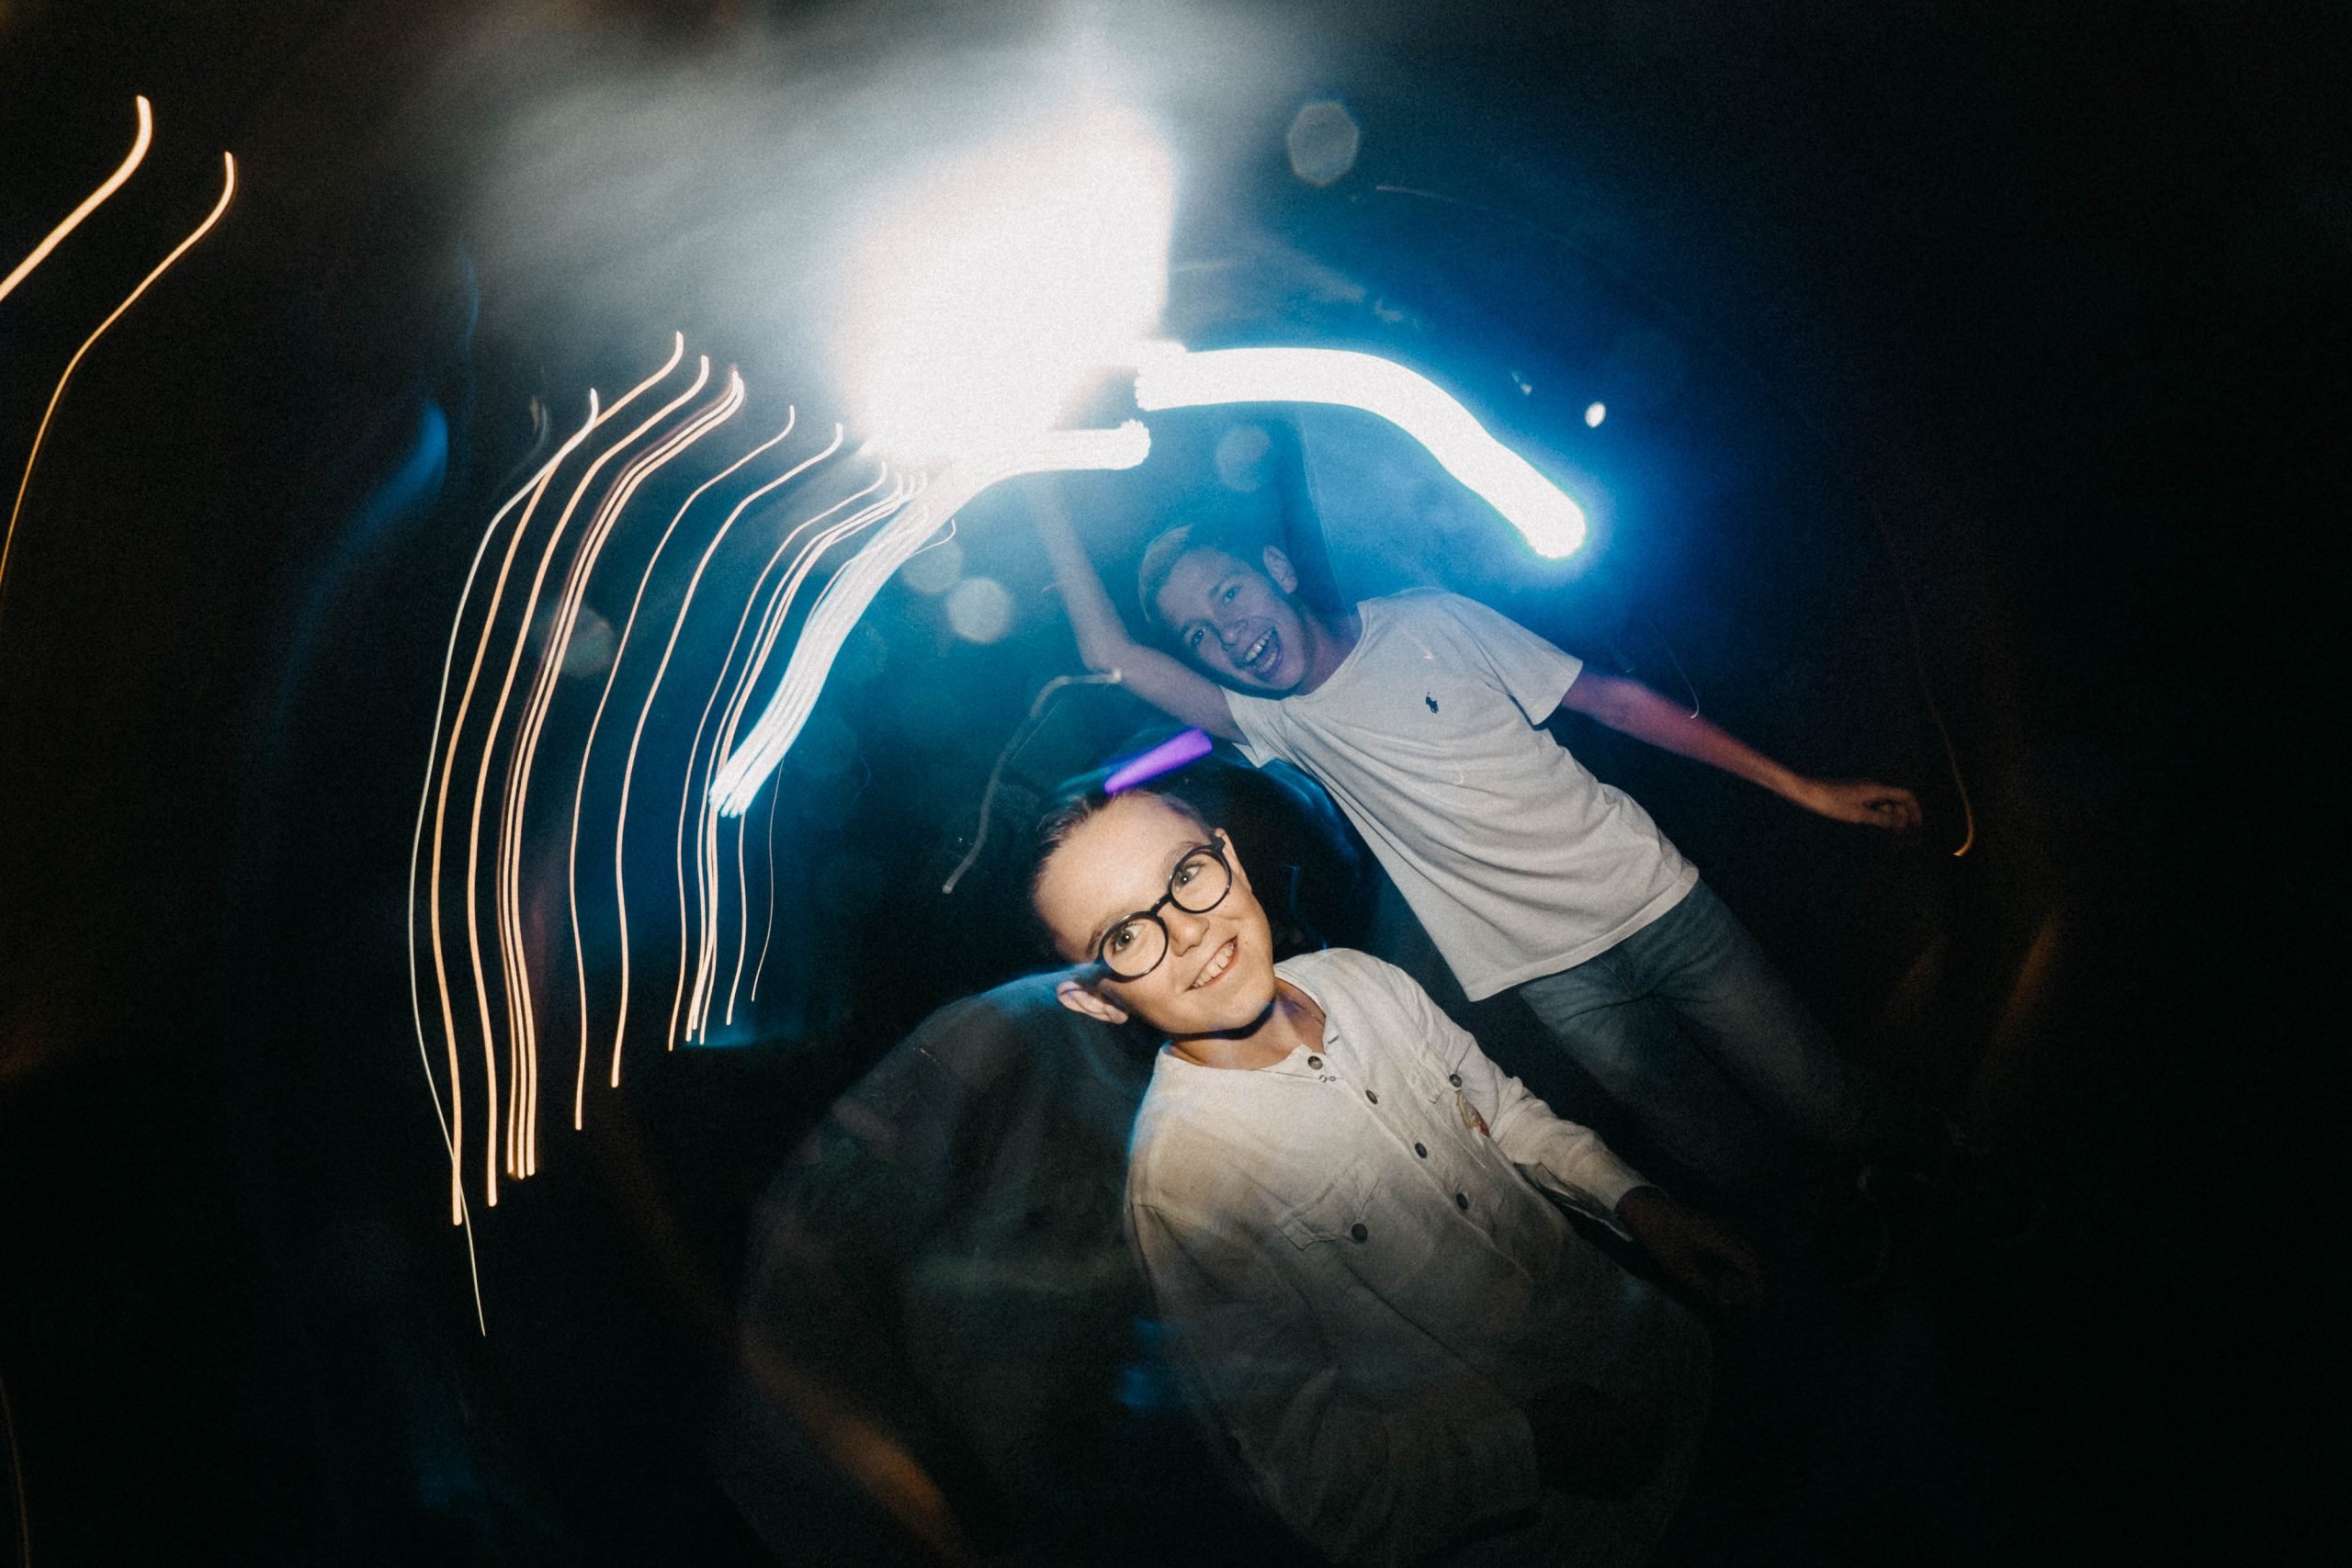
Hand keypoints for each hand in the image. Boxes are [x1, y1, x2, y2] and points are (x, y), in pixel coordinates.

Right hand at [1525, 1382, 1667, 1498]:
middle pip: (1658, 1438)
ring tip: (1624, 1441)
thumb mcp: (1579, 1391)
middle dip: (1648, 1426)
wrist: (1529, 1452)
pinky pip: (1629, 1483)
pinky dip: (1625, 1472)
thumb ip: (1604, 1401)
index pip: (1656, 1408)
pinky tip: (1611, 1461)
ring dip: (1641, 1452)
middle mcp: (1638, 1453)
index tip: (1633, 1397)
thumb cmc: (1553, 1414)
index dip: (1644, 1400)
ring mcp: (1626, 1477)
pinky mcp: (1610, 1493)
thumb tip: (1610, 1410)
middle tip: (1631, 1417)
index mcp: (1634, 1423)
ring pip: (1648, 1465)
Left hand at [1616, 1188, 1765, 1315]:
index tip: (1756, 1309)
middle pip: (1750, 1260)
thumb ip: (1705, 1287)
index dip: (1757, 1289)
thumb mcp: (1680, 1267)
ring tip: (1732, 1297)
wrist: (1645, 1208)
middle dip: (1752, 1284)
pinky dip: (1731, 1267)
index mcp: (1722, 1239)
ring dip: (1740, 1276)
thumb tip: (1726, 1306)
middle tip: (1747, 1306)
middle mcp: (1726, 1232)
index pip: (1751, 1266)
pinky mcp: (1710, 1230)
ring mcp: (1718, 1229)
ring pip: (1741, 1255)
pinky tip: (1721, 1281)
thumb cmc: (1661, 1237)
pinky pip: (1730, 1250)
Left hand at [1795, 776, 1921, 830]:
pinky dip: (1880, 813)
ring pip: (1885, 801)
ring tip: (1893, 833)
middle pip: (1897, 799)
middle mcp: (1873, 786)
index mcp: (1876, 788)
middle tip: (1905, 834)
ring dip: (1892, 816)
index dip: (1915, 810)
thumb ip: (1881, 819)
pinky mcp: (1854, 792)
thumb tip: (1901, 824)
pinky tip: (1877, 824)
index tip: (1917, 826)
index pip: (1906, 795)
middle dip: (1904, 815)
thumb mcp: (1858, 814)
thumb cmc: (1831, 802)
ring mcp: (1863, 788)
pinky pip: (1874, 802)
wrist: (1808, 792)